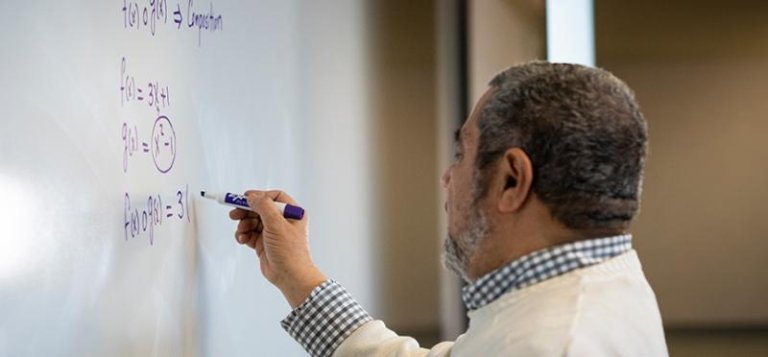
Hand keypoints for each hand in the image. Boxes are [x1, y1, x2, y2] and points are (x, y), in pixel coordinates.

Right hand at [229, 190, 326, 307]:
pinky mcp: (264, 244)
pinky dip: (244, 235)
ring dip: (244, 224)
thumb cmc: (290, 252)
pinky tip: (242, 239)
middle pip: (260, 209)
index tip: (245, 197)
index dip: (259, 196)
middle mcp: (283, 221)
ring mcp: (273, 233)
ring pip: (253, 222)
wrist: (289, 276)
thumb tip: (252, 196)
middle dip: (246, 211)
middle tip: (234, 213)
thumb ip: (264, 207)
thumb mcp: (277, 224)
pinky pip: (250, 234)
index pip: (274, 197)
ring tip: (241, 230)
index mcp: (293, 213)